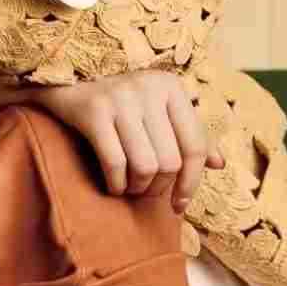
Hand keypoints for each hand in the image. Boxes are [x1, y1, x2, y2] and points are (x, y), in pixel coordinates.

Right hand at [27, 69, 225, 212]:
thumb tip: (220, 164)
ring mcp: (120, 97)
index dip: (191, 183)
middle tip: (146, 192)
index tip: (179, 204)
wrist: (66, 80)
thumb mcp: (158, 109)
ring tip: (130, 187)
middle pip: (170, 162)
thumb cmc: (120, 102)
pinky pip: (115, 163)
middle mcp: (149, 87)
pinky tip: (114, 186)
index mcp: (171, 86)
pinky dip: (116, 184)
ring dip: (137, 188)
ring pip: (146, 166)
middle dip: (158, 188)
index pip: (195, 145)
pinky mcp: (94, 110)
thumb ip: (189, 134)